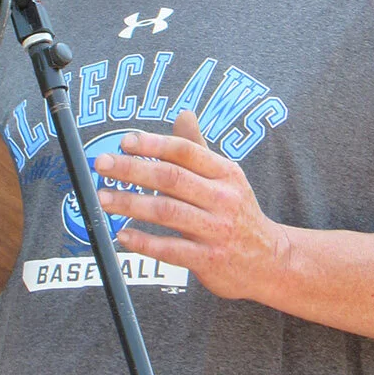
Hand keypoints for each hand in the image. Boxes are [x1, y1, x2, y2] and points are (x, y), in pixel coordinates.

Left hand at [92, 110, 291, 299]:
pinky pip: (171, 249)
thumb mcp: (228, 178)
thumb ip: (200, 149)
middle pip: (171, 178)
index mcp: (226, 173)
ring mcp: (216, 230)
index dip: (153, 145)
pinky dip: (144, 242)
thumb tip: (184, 114)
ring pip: (167, 212)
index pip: (185, 152)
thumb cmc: (238, 213)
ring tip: (103, 198)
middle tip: (102, 164)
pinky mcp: (209, 260)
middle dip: (132, 169)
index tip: (125, 142)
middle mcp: (222, 198)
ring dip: (130, 204)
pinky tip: (123, 236)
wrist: (271, 260)